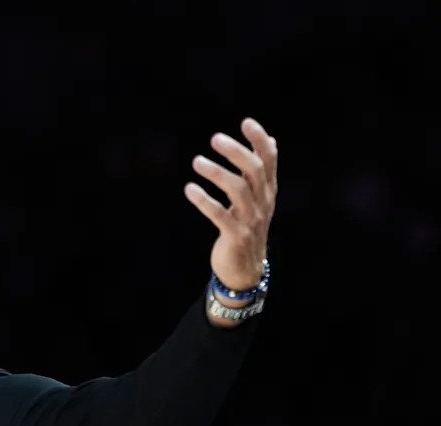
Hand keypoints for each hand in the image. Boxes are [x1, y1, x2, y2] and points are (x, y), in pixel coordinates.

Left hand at [184, 118, 277, 290]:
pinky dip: (204, 201)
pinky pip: (219, 215)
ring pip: (237, 190)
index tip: (246, 122)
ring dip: (216, 173)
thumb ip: (262, 171)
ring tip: (197, 161)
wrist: (245, 268)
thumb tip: (271, 140)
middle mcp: (262, 202)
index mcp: (267, 191)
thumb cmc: (248, 226)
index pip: (269, 160)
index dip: (259, 140)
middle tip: (215, 138)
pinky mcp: (235, 235)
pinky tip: (189, 189)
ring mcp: (250, 219)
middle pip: (254, 170)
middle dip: (236, 152)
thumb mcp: (259, 198)